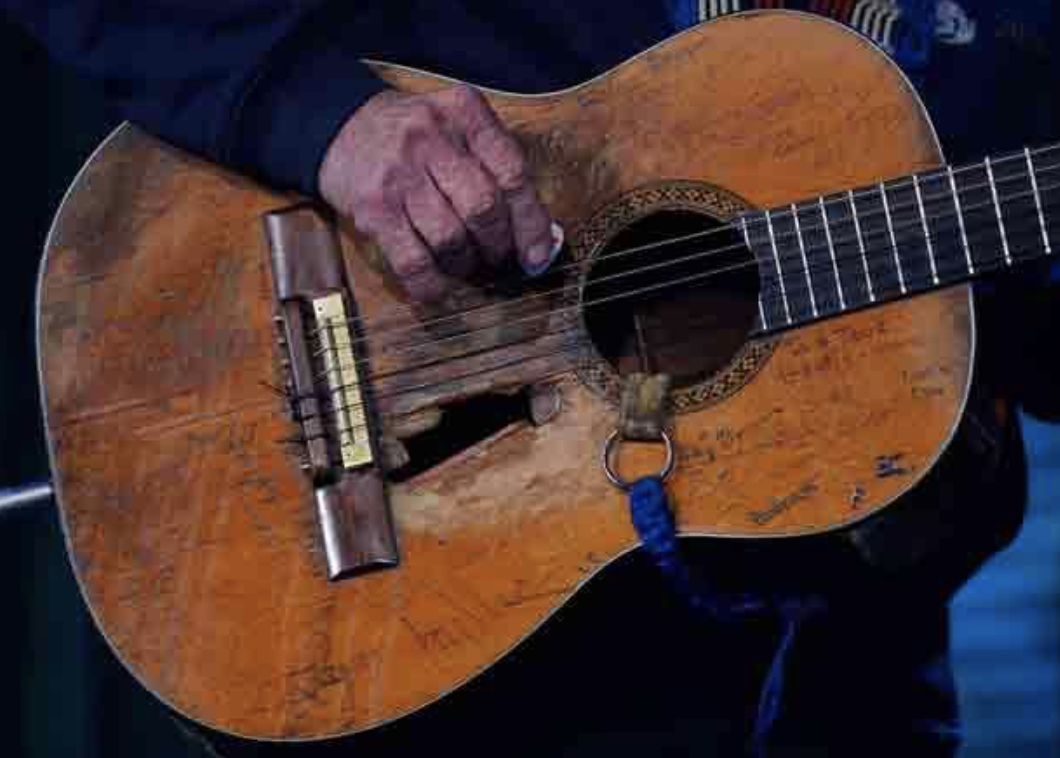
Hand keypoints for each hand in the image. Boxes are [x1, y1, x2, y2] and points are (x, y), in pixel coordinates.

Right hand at [318, 84, 555, 301]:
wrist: (338, 124)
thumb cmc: (413, 136)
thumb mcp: (458, 128)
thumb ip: (498, 168)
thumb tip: (542, 235)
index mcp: (465, 113)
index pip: (512, 172)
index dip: (531, 222)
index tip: (539, 254)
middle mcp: (432, 137)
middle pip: (484, 207)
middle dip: (498, 245)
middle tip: (497, 257)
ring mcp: (400, 172)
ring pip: (451, 237)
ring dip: (465, 263)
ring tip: (464, 264)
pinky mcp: (373, 206)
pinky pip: (412, 259)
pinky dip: (431, 284)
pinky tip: (437, 289)